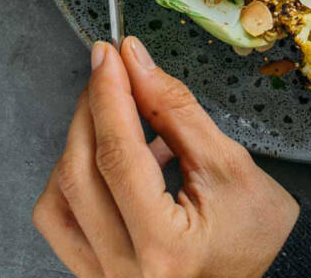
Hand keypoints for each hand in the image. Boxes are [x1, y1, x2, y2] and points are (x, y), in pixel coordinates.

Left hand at [32, 37, 299, 277]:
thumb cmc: (253, 233)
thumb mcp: (228, 163)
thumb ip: (176, 111)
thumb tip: (136, 63)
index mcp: (165, 247)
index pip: (119, 156)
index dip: (110, 96)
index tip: (109, 54)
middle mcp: (125, 272)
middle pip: (80, 173)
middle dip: (91, 110)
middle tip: (108, 69)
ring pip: (57, 200)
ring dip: (77, 147)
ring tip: (113, 117)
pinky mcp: (93, 275)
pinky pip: (61, 221)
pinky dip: (76, 179)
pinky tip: (108, 157)